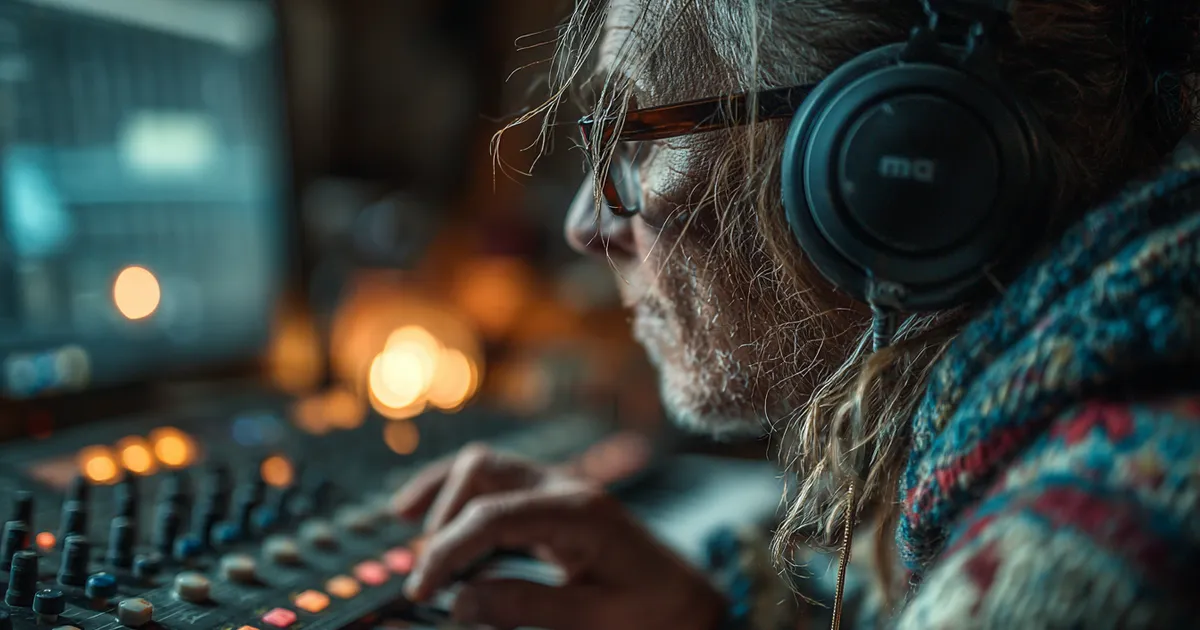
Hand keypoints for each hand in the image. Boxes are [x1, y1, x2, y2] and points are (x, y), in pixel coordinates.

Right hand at [391, 443, 726, 629]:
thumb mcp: (594, 620)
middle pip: (484, 470)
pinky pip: (498, 485)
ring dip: (445, 494)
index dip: (448, 550)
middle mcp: (566, 488)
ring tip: (405, 523)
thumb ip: (525, 607)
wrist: (691, 600)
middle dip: (442, 514)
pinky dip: (462, 498)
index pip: (493, 515)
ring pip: (487, 467)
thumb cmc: (653, 611)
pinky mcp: (553, 504)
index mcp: (579, 512)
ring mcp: (560, 490)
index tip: (420, 589)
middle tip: (423, 573)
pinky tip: (436, 520)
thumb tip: (458, 602)